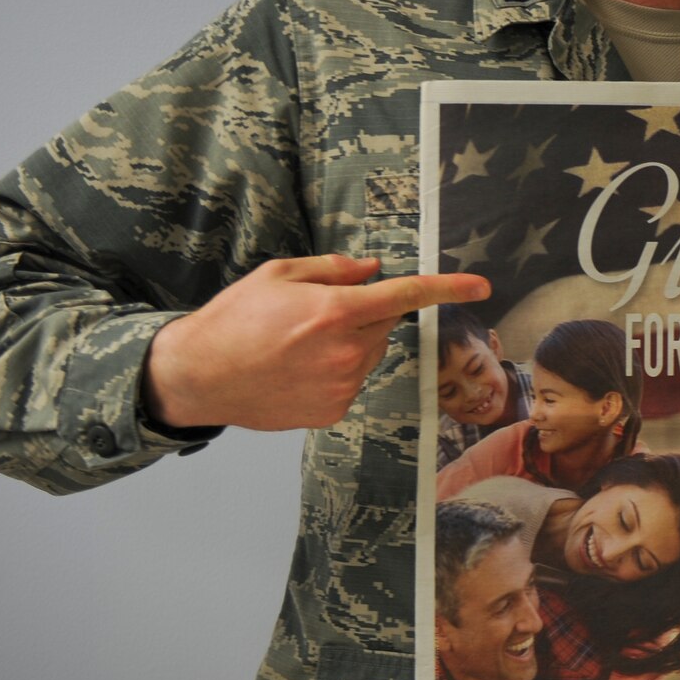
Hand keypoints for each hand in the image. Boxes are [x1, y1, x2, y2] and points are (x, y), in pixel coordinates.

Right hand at [144, 254, 489, 430]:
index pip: (405, 296)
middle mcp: (346, 351)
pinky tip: (297, 370)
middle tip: (316, 315)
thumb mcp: (278, 274)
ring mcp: (342, 385)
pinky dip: (335, 371)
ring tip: (298, 346)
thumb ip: (333, 269)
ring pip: (369, 354)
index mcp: (335, 311)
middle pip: (383, 324)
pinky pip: (352, 381)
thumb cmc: (234, 319)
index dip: (447, 288)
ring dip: (349, 344)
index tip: (481, 286)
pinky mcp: (333, 410)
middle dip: (363, 314)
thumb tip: (372, 270)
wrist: (199, 376)